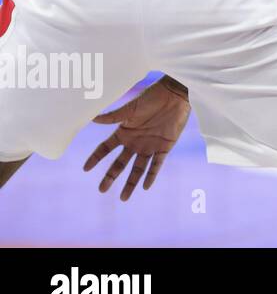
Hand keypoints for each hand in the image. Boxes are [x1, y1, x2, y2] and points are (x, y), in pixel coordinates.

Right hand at [83, 77, 189, 200]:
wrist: (175, 95)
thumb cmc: (151, 98)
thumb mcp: (130, 109)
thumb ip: (112, 116)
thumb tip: (91, 117)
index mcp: (123, 132)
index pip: (105, 148)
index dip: (95, 158)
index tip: (85, 169)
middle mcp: (134, 142)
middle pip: (120, 163)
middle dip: (111, 177)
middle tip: (101, 190)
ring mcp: (149, 146)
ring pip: (138, 169)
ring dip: (131, 183)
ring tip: (123, 198)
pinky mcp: (164, 147)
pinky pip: (156, 165)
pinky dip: (151, 175)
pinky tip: (145, 187)